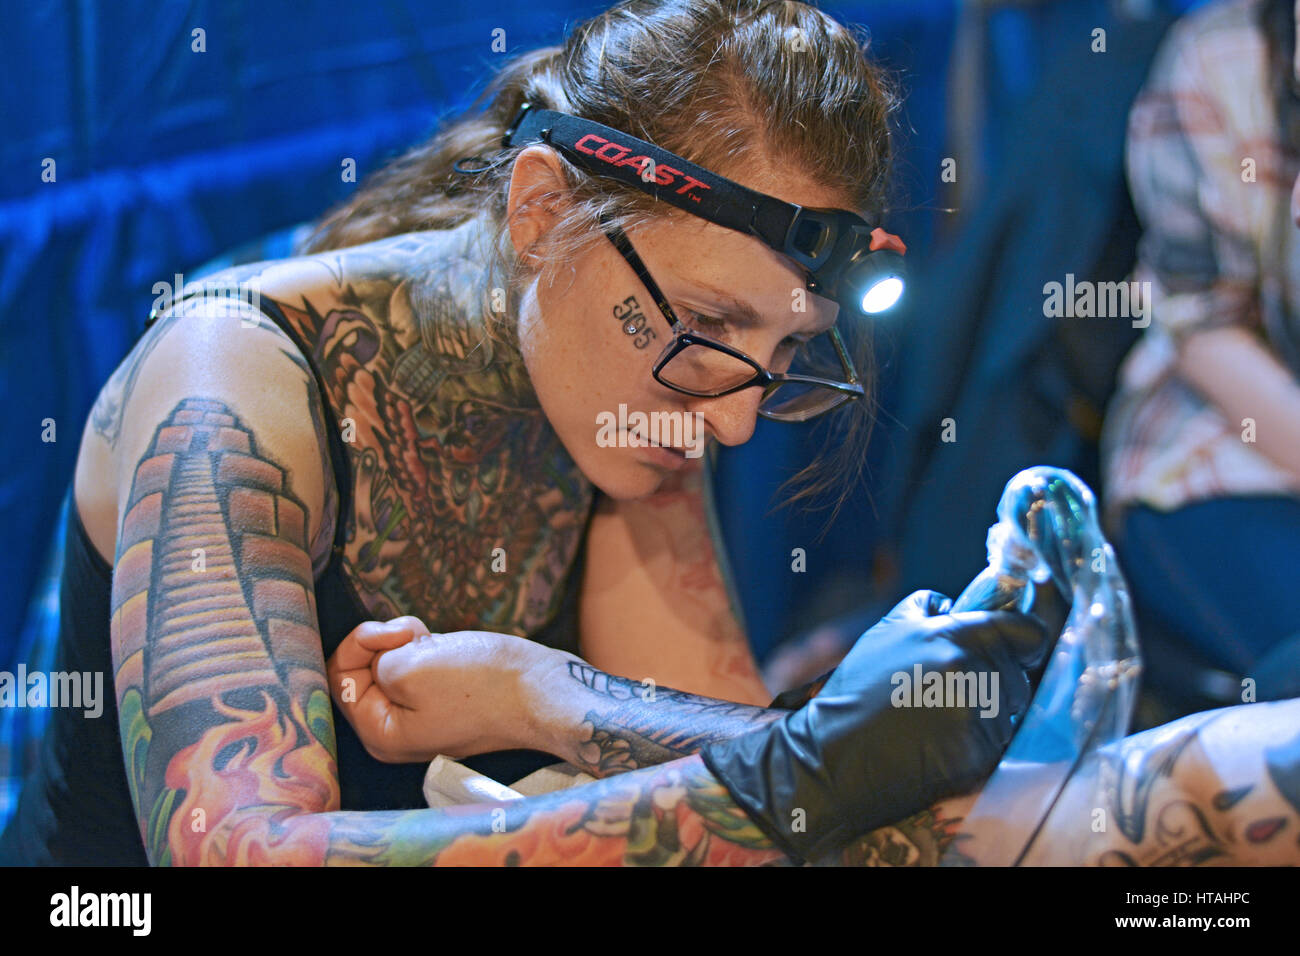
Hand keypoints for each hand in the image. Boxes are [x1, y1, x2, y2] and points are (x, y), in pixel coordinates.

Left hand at [326, 619, 558, 762]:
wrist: (542, 691)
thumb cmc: (481, 683)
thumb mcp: (410, 666)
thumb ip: (373, 660)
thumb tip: (379, 657)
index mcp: (380, 733)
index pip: (340, 678)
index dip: (360, 643)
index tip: (396, 633)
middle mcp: (396, 732)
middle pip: (363, 671)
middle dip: (385, 642)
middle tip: (417, 634)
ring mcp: (422, 717)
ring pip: (391, 663)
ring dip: (408, 642)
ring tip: (436, 640)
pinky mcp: (445, 700)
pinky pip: (417, 668)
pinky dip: (427, 649)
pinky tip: (447, 647)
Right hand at [700, 590, 1050, 862]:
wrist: (834, 757)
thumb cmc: (857, 693)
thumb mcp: (884, 633)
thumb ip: (927, 609)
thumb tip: (960, 604)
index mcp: (951, 636)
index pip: (1024, 631)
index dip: (1027, 640)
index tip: (1022, 649)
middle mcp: (968, 670)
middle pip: (1018, 676)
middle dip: (996, 685)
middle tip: (951, 697)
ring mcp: (974, 714)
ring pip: (1009, 713)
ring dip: (988, 718)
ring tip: (940, 722)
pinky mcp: (976, 754)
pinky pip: (997, 746)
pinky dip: (977, 747)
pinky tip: (941, 746)